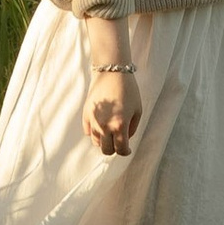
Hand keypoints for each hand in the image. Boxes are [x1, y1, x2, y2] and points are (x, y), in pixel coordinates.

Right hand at [82, 41, 141, 158]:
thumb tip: (125, 139)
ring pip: (96, 142)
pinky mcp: (86, 114)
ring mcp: (93, 120)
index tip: (127, 150)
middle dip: (114, 149)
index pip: (120, 149)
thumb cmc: (128, 89)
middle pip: (106, 150)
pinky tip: (101, 125)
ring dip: (104, 141)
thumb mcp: (137, 110)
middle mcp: (104, 126)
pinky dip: (95, 132)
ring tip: (110, 133)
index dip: (125, 152)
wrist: (111, 72)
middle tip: (119, 142)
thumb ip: (132, 128)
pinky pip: (88, 131)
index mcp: (119, 126)